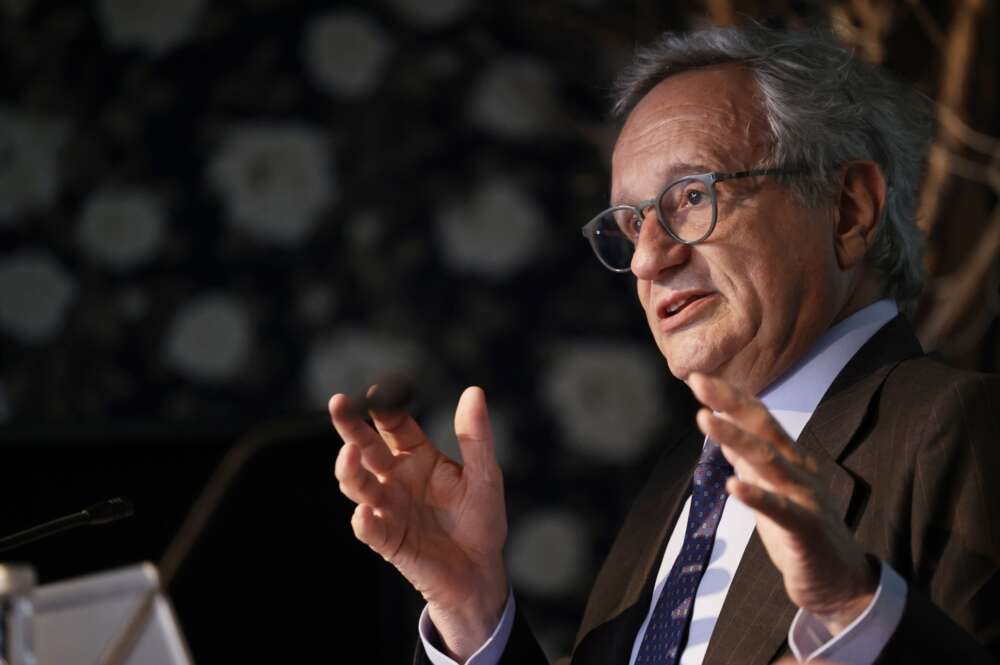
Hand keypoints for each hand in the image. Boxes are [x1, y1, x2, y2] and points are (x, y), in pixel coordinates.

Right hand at [330, 386, 508, 660]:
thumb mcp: (485, 474)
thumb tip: (474, 391)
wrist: (480, 570)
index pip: (394, 425)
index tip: (380, 391)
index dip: (386, 407)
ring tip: (349, 454)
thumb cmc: (481, 519)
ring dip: (350, 470)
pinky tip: (366, 512)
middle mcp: (396, 478)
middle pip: (366, 448)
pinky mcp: (389, 540)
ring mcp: (389, 508)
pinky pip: (371, 530)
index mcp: (417, 456)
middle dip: (350, 427)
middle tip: (338, 403)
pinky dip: (365, 521)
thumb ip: (476, 437)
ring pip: (358, 485)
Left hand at [688, 373, 876, 634]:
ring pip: (768, 461)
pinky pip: (780, 509)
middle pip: (764, 429)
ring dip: (735, 438)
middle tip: (698, 381)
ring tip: (705, 419)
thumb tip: (726, 437)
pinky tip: (731, 484)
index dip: (731, 398)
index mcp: (791, 460)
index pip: (759, 420)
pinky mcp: (806, 529)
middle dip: (730, 403)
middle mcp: (800, 471)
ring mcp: (805, 498)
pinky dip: (756, 495)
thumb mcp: (771, 491)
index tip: (698, 378)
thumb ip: (752, 465)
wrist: (840, 582)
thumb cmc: (801, 533)